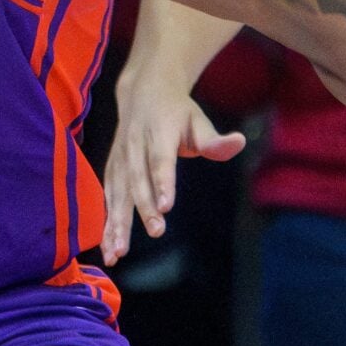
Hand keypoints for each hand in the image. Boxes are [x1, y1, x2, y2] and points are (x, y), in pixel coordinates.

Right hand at [100, 73, 245, 262]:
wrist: (143, 93)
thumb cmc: (177, 112)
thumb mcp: (198, 121)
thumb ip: (214, 140)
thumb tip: (239, 142)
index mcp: (159, 132)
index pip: (161, 160)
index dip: (162, 181)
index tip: (167, 206)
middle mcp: (135, 146)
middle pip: (138, 180)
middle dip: (144, 207)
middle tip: (155, 231)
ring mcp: (120, 159)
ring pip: (118, 193)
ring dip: (117, 223)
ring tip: (119, 252)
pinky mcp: (111, 170)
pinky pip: (107, 199)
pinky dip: (106, 223)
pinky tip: (108, 248)